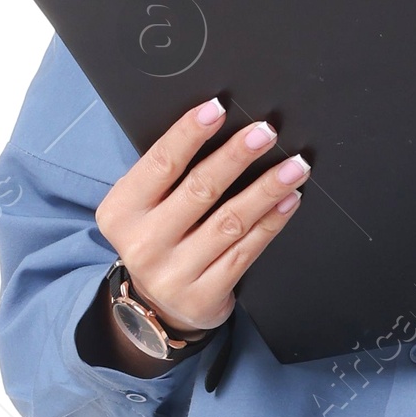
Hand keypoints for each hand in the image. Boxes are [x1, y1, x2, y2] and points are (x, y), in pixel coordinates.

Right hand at [96, 96, 308, 341]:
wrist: (157, 308)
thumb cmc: (157, 239)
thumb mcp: (144, 207)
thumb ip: (168, 174)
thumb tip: (216, 125)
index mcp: (122, 212)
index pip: (161, 163)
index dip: (190, 133)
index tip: (218, 108)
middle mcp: (145, 244)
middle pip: (200, 189)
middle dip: (237, 156)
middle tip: (265, 132)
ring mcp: (175, 273)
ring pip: (230, 221)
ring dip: (266, 189)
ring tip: (293, 167)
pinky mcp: (205, 295)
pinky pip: (246, 251)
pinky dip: (271, 222)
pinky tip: (288, 201)